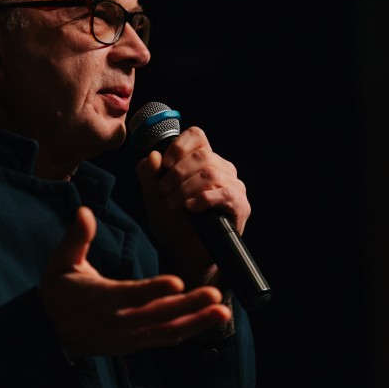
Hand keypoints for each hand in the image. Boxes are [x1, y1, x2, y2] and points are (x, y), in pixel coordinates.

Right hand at [39, 206, 231, 358]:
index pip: (129, 294)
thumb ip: (76, 239)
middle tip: (215, 294)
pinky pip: (165, 337)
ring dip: (197, 321)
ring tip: (222, 310)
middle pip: (157, 315)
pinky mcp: (136, 343)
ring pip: (167, 330)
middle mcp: (117, 322)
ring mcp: (128, 337)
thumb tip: (84, 211)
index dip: (153, 289)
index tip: (177, 281)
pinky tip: (209, 319)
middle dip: (188, 306)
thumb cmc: (58, 292)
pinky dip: (188, 330)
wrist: (52, 334)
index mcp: (98, 299)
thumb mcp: (60, 263)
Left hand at [135, 126, 250, 285]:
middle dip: (177, 173)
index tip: (165, 164)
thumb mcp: (153, 196)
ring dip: (186, 188)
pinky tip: (191, 208)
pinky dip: (203, 199)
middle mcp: (221, 168)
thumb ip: (148, 175)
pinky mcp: (240, 205)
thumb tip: (153, 155)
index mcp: (202, 160)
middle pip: (202, 155)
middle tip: (163, 191)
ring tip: (173, 203)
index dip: (179, 146)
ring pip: (211, 173)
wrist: (185, 251)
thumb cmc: (172, 220)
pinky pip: (225, 193)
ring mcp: (233, 186)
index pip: (197, 136)